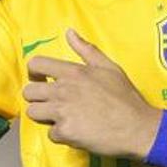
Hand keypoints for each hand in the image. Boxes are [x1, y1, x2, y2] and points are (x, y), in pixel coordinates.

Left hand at [23, 29, 162, 159]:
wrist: (138, 127)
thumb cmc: (126, 97)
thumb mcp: (109, 67)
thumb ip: (86, 49)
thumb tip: (69, 32)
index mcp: (73, 72)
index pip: (36, 64)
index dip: (34, 72)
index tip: (41, 80)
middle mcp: (63, 90)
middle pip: (29, 92)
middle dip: (37, 97)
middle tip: (51, 102)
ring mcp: (62, 112)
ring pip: (33, 113)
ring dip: (44, 116)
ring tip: (61, 117)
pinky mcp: (65, 132)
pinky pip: (50, 133)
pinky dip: (60, 135)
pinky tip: (75, 131)